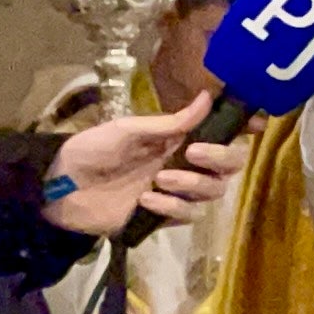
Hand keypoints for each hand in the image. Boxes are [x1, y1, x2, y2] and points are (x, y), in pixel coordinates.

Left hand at [46, 95, 249, 234]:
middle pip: (229, 167)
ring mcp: (175, 192)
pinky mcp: (163, 217)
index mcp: (177, 140)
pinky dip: (172, 207)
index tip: (254, 126)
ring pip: (213, 192)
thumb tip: (207, 97)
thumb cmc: (92, 151)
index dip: (241, 132)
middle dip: (220, 159)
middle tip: (194, 154)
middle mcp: (184, 165)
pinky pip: (188, 214)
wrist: (60, 188)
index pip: (222, 135)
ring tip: (159, 180)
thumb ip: (171, 122)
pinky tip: (146, 200)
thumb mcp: (129, 130)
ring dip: (192, 185)